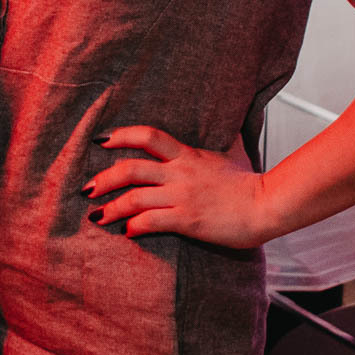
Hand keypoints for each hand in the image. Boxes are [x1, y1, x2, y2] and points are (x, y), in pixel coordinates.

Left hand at [82, 126, 270, 248]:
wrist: (268, 204)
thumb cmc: (251, 182)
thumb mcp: (236, 150)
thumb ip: (226, 136)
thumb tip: (232, 121)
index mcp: (188, 155)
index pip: (148, 136)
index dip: (121, 136)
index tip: (102, 141)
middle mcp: (180, 173)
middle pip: (130, 168)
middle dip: (104, 179)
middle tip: (87, 188)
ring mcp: (182, 196)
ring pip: (134, 198)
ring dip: (111, 208)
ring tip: (98, 216)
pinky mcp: (187, 220)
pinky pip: (151, 222)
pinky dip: (134, 227)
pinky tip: (127, 233)